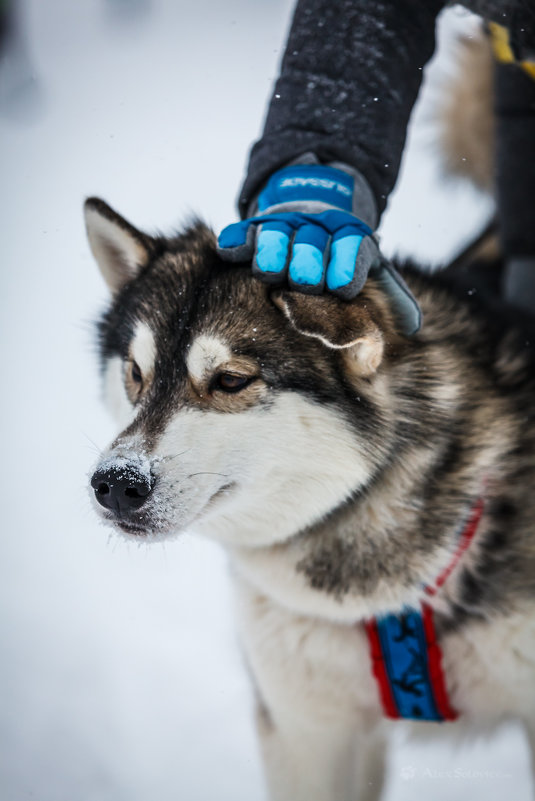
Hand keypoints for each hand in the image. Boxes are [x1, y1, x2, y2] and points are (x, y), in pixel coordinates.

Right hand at [218, 163, 420, 334]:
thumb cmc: (343, 255)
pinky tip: (231, 251)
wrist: (317, 201)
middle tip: (303, 283)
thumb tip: (414, 325)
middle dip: (307, 268)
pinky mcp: (256, 226)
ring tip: (271, 272)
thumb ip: (392, 294)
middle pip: (310, 250)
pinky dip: (237, 241)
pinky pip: (244, 233)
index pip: (351, 253)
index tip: (341, 287)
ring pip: (276, 239)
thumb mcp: (372, 266)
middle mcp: (317, 232)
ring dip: (274, 256)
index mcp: (351, 241)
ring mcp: (285, 227)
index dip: (346, 270)